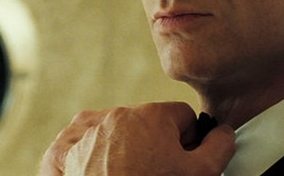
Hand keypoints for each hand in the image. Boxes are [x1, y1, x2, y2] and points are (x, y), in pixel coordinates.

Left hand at [39, 102, 235, 175]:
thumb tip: (222, 132)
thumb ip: (218, 146)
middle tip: (155, 174)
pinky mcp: (62, 152)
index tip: (181, 163)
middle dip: (154, 145)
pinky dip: (83, 151)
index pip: (181, 117)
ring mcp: (86, 133)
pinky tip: (93, 168)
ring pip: (112, 131)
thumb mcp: (201, 174)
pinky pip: (75, 140)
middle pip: (146, 124)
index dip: (186, 142)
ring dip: (121, 147)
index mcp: (151, 114)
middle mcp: (116, 116)